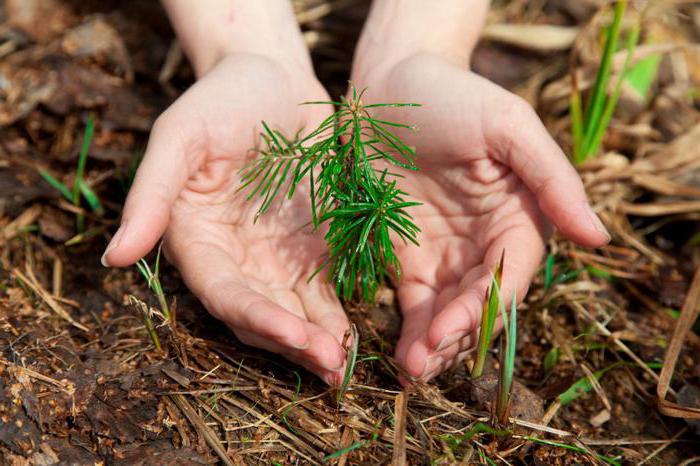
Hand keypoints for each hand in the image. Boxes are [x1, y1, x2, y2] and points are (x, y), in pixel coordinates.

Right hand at [102, 50, 349, 384]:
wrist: (272, 78)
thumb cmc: (220, 100)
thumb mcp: (180, 136)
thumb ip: (150, 195)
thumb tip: (113, 258)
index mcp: (197, 239)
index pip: (224, 293)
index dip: (256, 318)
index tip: (293, 335)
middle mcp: (234, 258)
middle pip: (260, 315)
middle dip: (293, 343)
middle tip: (332, 367)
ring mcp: (274, 256)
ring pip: (293, 313)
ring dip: (318, 341)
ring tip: (345, 366)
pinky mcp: (309, 247)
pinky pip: (322, 291)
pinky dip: (336, 315)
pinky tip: (354, 336)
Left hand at [352, 52, 609, 381]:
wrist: (388, 88)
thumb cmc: (453, 97)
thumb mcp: (508, 126)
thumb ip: (551, 178)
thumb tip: (597, 238)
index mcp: (518, 217)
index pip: (510, 274)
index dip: (485, 306)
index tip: (453, 328)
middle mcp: (485, 243)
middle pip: (480, 304)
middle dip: (456, 336)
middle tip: (424, 363)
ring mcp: (446, 254)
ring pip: (448, 313)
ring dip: (435, 346)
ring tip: (412, 370)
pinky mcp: (408, 258)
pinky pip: (414, 303)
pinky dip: (411, 331)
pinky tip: (402, 355)